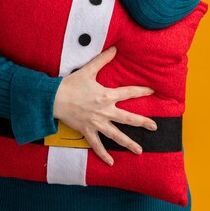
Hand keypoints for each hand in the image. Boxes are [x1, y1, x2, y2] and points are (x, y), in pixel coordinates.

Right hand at [52, 46, 156, 165]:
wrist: (54, 98)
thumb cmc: (71, 84)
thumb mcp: (88, 70)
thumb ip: (103, 60)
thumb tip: (114, 48)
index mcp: (107, 96)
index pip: (129, 92)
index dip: (142, 91)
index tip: (153, 91)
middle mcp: (105, 111)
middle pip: (128, 118)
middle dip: (143, 123)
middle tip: (155, 127)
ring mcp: (97, 123)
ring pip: (116, 135)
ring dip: (129, 143)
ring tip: (140, 151)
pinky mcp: (87, 131)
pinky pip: (97, 145)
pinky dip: (103, 154)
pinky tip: (110, 162)